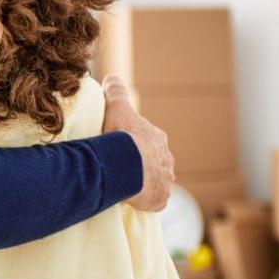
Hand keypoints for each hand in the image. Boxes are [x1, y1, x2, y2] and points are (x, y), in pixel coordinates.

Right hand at [101, 76, 172, 212]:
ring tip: (127, 187)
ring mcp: (165, 180)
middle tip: (123, 170)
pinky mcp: (161, 198)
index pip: (148, 141)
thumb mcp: (117, 107)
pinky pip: (155, 201)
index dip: (136, 145)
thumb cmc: (122, 135)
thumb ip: (116, 91)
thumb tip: (112, 76)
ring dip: (146, 184)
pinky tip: (134, 201)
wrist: (129, 163)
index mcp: (156, 138)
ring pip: (157, 182)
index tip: (122, 149)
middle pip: (155, 162)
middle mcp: (166, 159)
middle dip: (143, 166)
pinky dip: (147, 201)